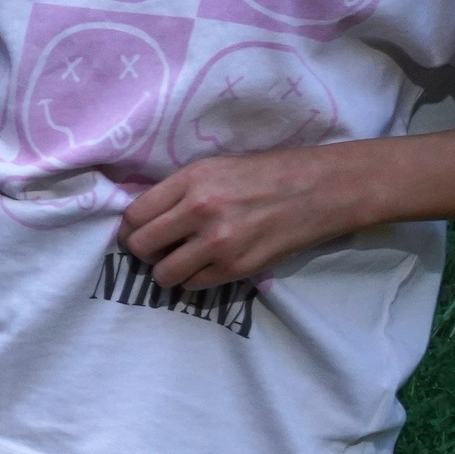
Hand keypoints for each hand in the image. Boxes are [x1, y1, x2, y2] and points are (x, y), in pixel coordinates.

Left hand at [119, 146, 349, 290]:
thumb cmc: (269, 174)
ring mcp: (218, 242)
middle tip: (159, 250)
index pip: (133, 216)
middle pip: (140, 247)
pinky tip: (210, 265)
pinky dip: (196, 280)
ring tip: (185, 260)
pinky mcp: (235, 267)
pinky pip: (192, 286)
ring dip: (168, 271)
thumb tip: (142, 219)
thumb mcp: (219, 168)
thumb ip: (180, 191)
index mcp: (193, 179)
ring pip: (162, 274)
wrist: (323, 188)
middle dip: (144, 252)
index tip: (138, 234)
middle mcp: (200, 209)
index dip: (131, 230)